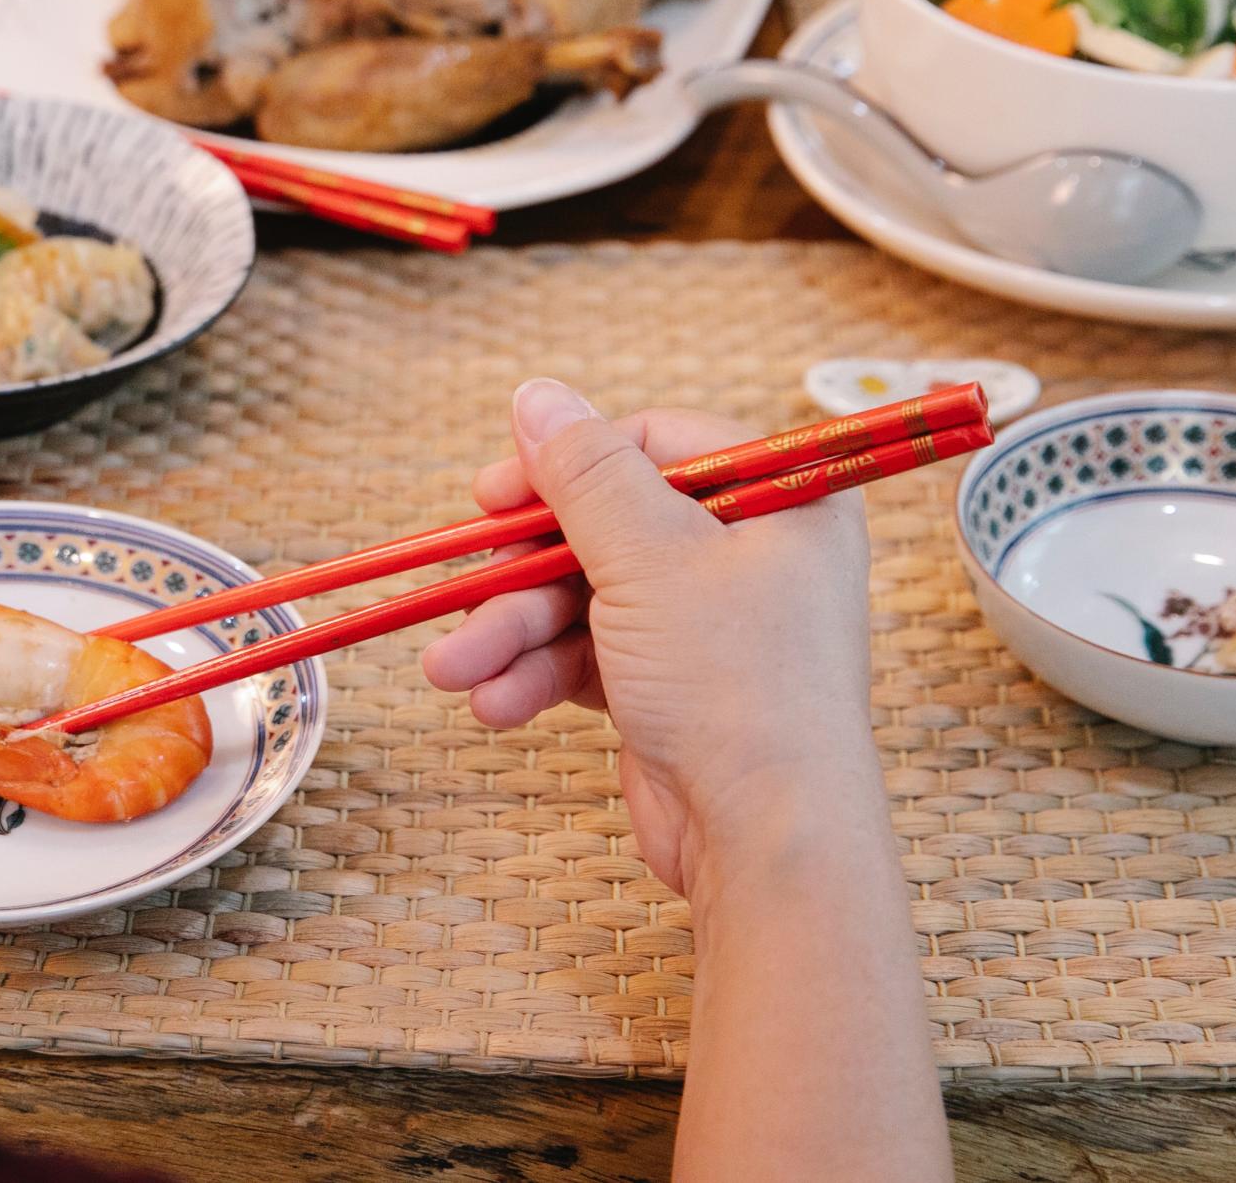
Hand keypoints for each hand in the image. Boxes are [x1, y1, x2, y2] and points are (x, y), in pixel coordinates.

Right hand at [421, 380, 874, 892]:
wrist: (767, 841)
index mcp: (781, 500)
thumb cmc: (734, 684)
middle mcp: (751, 555)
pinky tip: (493, 702)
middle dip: (522, 571)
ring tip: (454, 670)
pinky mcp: (670, 688)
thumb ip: (584, 474)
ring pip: (584, 598)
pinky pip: (587, 657)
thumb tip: (536, 395)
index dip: (569, 464)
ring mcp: (708, 627)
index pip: (657, 445)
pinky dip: (537, 675)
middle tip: (464, 585)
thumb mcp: (651, 557)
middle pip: (607, 527)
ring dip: (513, 632)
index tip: (494, 492)